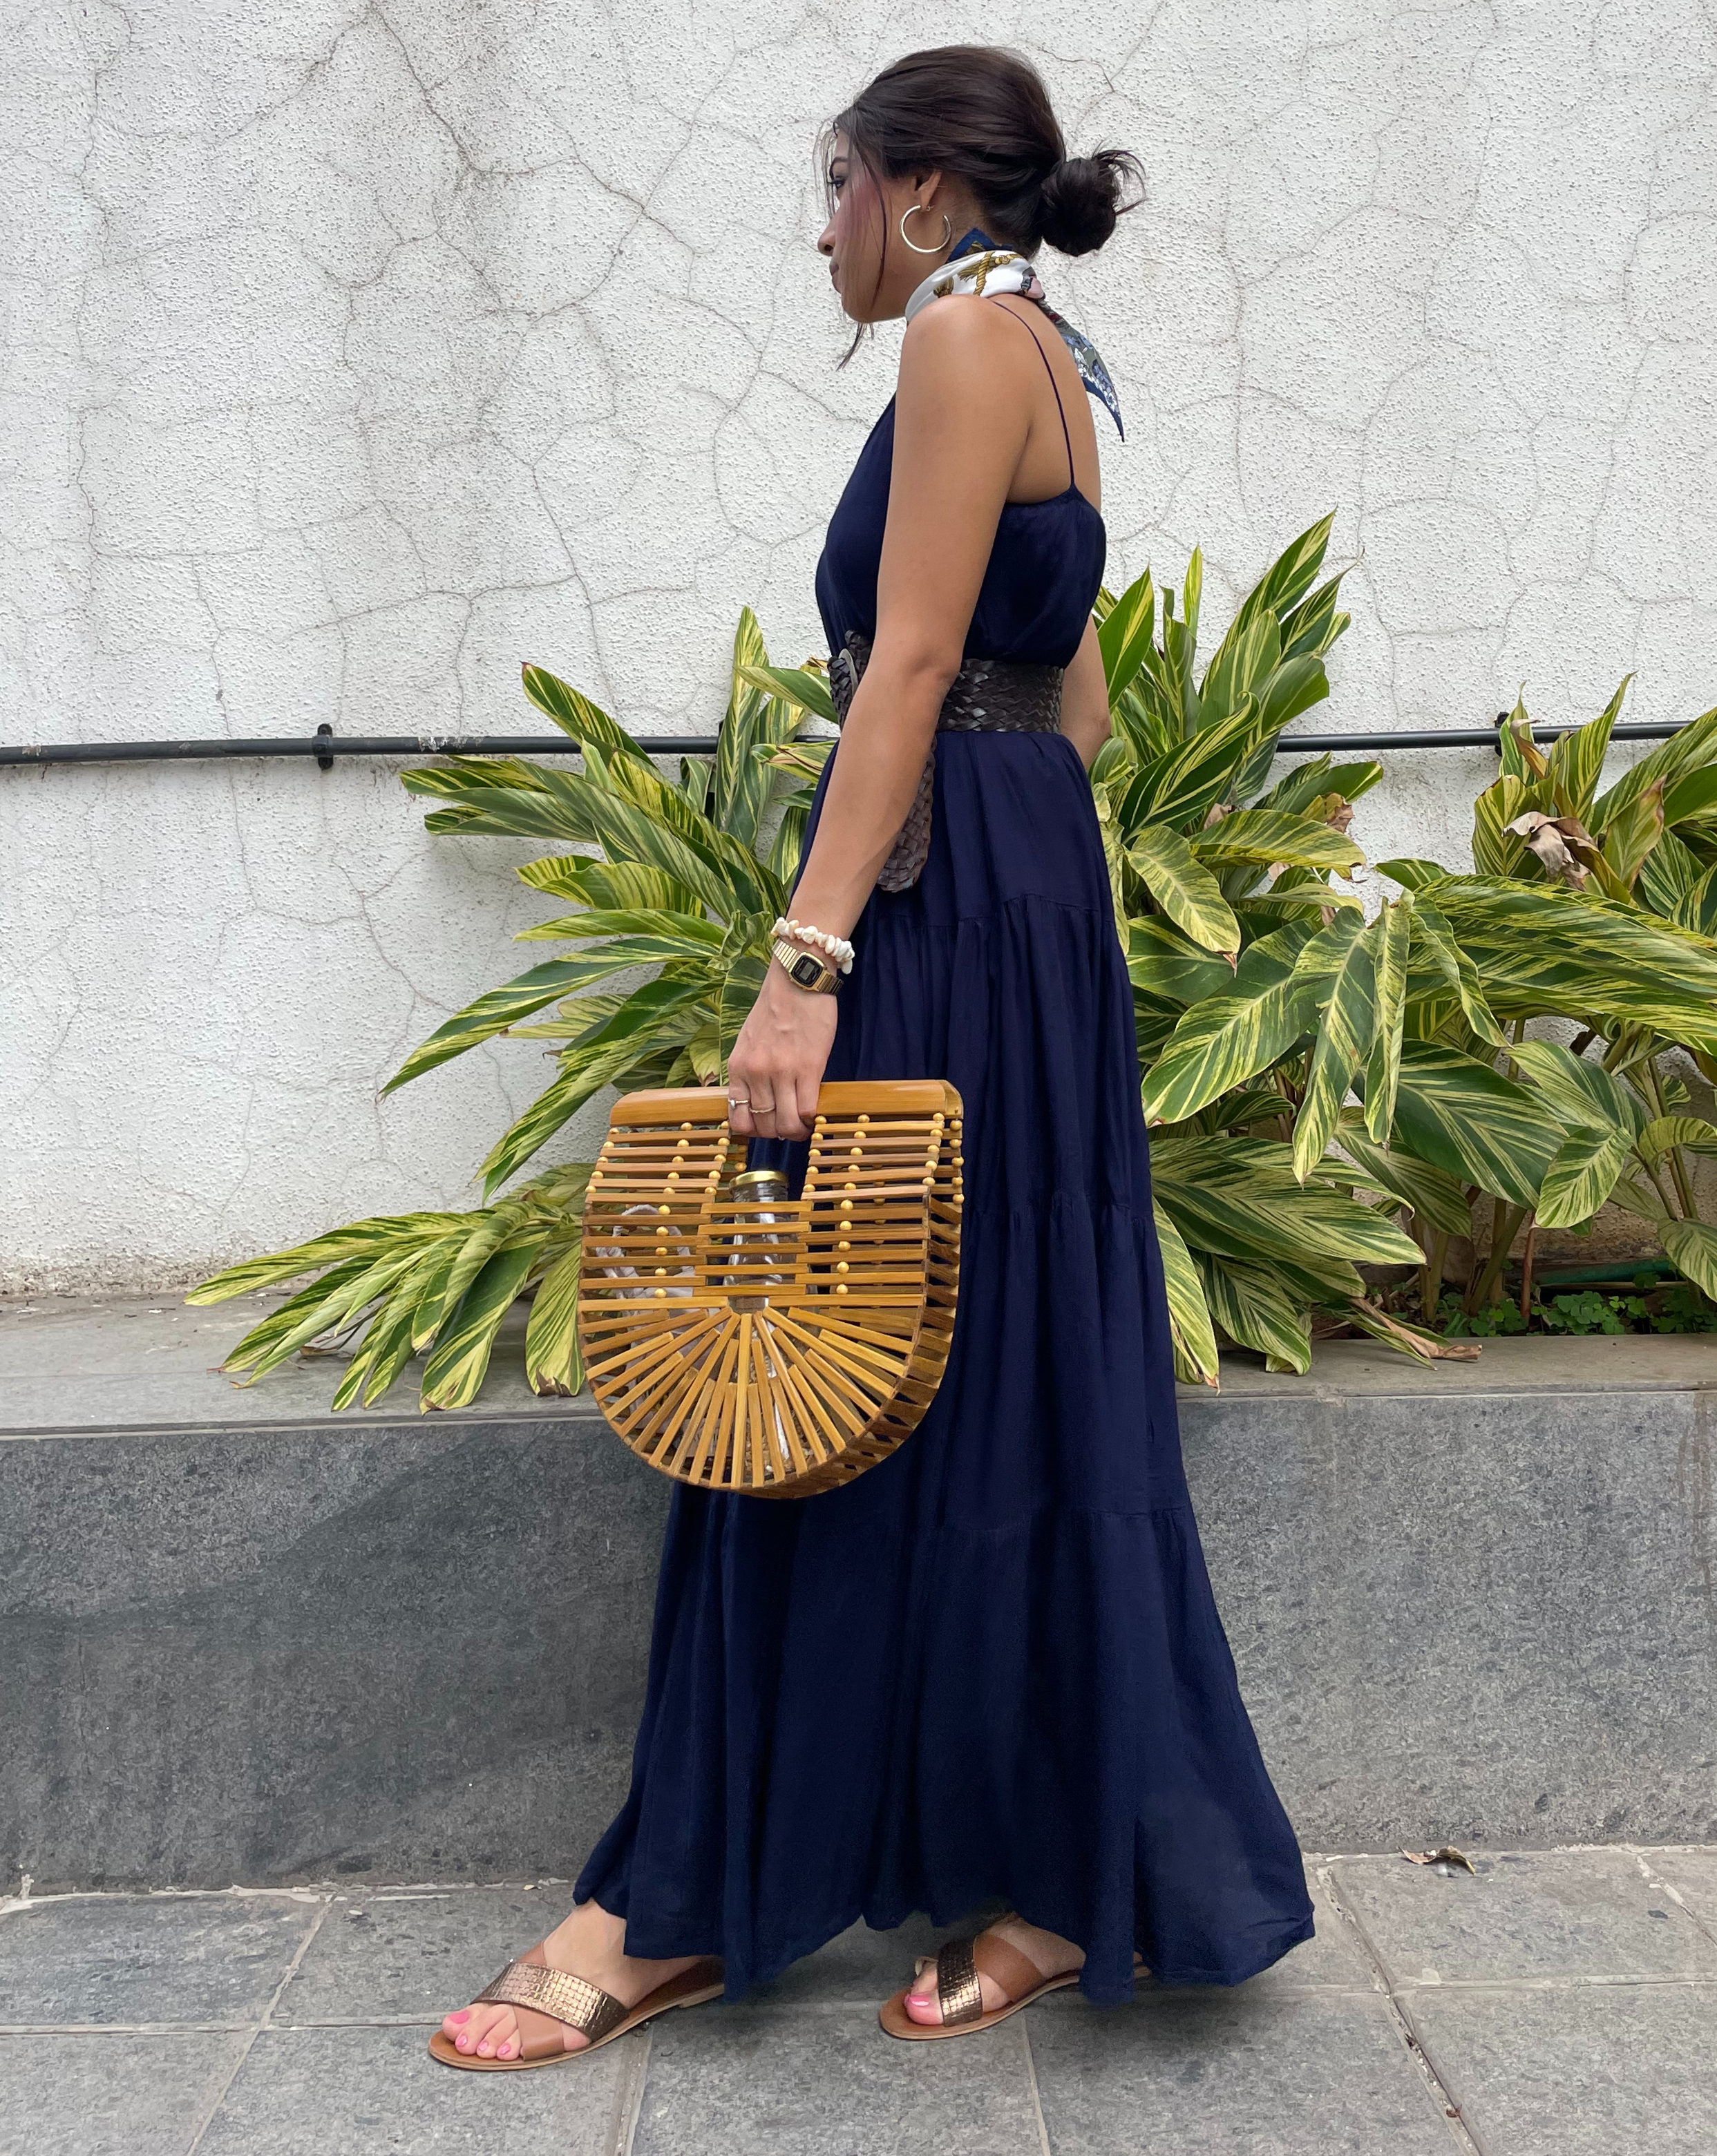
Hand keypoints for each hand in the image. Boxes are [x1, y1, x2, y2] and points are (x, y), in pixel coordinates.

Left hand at [726, 961, 839, 1140]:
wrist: (797, 981)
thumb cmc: (775, 1008)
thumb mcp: (748, 1041)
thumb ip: (749, 1071)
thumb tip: (758, 1101)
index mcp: (738, 1068)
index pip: (739, 1119)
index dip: (754, 1131)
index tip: (766, 1127)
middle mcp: (756, 1074)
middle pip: (764, 1126)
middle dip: (777, 1133)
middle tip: (788, 1126)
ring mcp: (782, 1072)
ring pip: (786, 1124)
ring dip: (796, 1131)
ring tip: (803, 1124)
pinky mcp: (809, 1068)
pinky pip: (807, 1109)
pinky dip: (811, 1119)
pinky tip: (815, 1113)